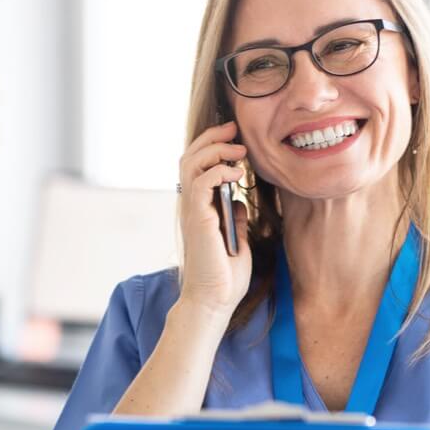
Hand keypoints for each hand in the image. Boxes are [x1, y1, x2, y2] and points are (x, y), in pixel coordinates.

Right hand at [177, 121, 251, 315]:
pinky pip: (202, 182)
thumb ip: (234, 218)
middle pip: (190, 157)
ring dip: (216, 149)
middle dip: (212, 137)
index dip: (212, 147)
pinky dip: (219, 171)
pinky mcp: (198, 218)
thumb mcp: (236, 240)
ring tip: (239, 149)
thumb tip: (239, 201)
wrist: (215, 301)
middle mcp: (191, 207)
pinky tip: (237, 174)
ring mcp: (192, 211)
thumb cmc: (224, 277)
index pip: (197, 167)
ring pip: (191, 164)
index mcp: (199, 209)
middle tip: (234, 129)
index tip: (235, 138)